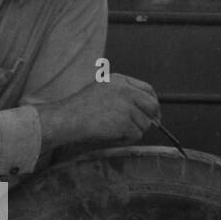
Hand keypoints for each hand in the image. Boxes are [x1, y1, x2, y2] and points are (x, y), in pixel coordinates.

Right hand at [38, 75, 159, 149]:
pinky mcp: (125, 121)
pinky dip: (125, 139)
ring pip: (144, 124)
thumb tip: (149, 113)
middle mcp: (126, 90)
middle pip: (152, 106)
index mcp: (120, 80)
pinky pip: (135, 135)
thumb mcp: (102, 91)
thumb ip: (123, 96)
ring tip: (112, 130)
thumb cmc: (80, 109)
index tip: (153, 114)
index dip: (152, 102)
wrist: (67, 118)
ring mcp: (126, 105)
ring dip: (132, 131)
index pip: (148, 89)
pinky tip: (111, 135)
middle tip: (142, 127)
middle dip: (150, 118)